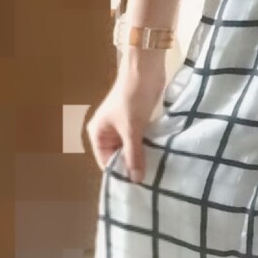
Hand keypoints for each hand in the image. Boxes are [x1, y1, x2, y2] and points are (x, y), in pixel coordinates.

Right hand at [85, 60, 166, 183]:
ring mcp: (123, 127)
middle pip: (119, 157)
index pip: (106, 162)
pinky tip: (159, 158)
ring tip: (156, 173)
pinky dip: (148, 147)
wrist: (145, 69)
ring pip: (131, 149)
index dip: (119, 174)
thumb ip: (134, 155)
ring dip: (142, 157)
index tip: (136, 188)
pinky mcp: (138, 122)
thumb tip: (136, 180)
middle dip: (132, 167)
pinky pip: (141, 140)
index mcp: (98, 134)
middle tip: (150, 183)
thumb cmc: (132, 97)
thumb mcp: (132, 129)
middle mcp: (107, 133)